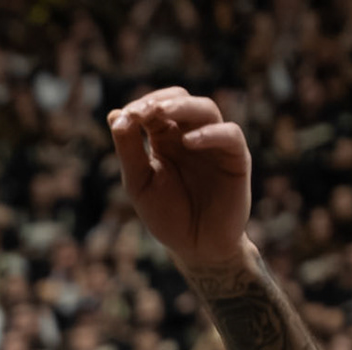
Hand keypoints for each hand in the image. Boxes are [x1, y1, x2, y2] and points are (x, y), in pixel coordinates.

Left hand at [108, 88, 250, 268]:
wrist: (196, 246)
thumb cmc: (167, 215)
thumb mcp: (140, 183)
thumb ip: (129, 151)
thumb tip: (114, 114)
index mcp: (166, 139)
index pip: (156, 108)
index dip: (141, 106)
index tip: (124, 116)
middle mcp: (191, 136)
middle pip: (181, 101)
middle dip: (160, 102)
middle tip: (142, 111)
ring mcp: (215, 145)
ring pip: (205, 109)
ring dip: (182, 108)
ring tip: (159, 113)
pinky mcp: (236, 158)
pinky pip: (229, 135)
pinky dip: (210, 133)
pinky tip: (188, 141)